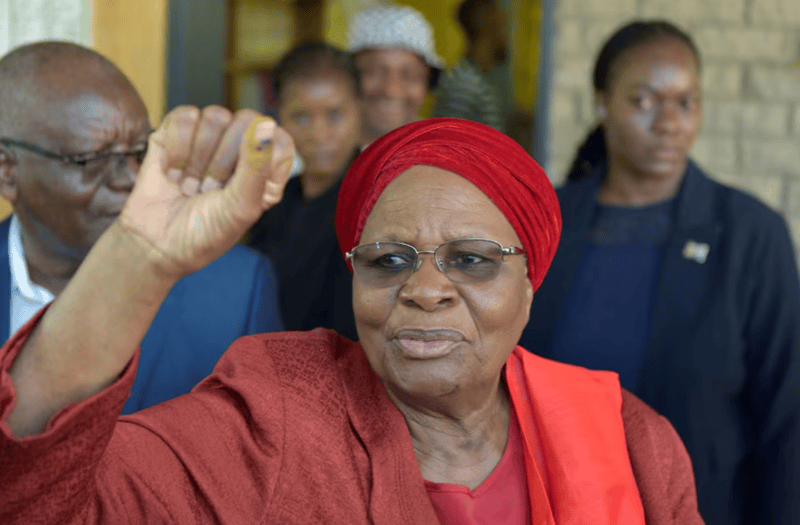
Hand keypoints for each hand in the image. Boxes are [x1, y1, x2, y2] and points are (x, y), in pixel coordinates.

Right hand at [118, 106, 293, 277]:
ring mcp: (209, 138)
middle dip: (223, 160)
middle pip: (246, 120)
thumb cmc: (205, 232)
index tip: (242, 182)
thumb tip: (266, 127)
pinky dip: (177, 150)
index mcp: (265, 171)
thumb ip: (257, 169)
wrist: (156, 243)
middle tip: (208, 190)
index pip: (280, 139)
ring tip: (189, 187)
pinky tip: (172, 173)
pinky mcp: (176, 132)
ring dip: (198, 158)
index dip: (263, 155)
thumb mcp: (240, 208)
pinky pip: (185, 116)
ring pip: (215, 116)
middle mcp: (240, 149)